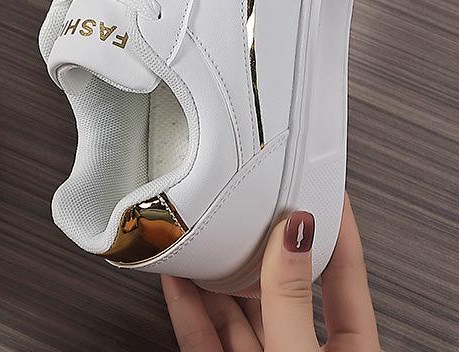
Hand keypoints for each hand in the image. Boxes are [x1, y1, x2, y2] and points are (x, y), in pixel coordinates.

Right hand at [161, 194, 380, 350]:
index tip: (323, 187)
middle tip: (251, 204)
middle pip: (282, 289)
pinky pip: (203, 337)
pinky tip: (178, 277)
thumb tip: (292, 235)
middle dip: (263, 246)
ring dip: (218, 273)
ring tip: (204, 232)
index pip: (345, 277)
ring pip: (238, 311)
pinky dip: (187, 306)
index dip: (336, 228)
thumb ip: (290, 300)